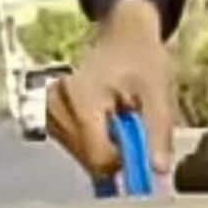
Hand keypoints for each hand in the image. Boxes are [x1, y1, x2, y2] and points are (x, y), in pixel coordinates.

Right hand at [46, 0, 175, 177]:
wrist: (123, 35)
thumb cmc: (142, 59)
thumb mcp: (159, 93)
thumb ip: (158, 133)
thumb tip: (159, 172)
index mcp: (80, 97)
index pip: (99, 157)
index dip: (126, 162)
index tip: (144, 149)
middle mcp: (56, 106)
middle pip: (91, 162)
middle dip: (119, 154)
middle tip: (133, 123)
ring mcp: (49, 112)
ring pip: (85, 159)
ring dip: (109, 149)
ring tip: (120, 118)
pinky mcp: (50, 118)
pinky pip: (79, 150)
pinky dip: (98, 144)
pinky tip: (107, 121)